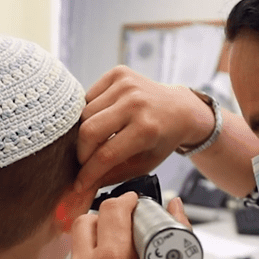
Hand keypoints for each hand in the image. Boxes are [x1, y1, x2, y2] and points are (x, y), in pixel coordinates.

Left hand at [62, 192, 194, 258]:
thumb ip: (177, 230)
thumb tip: (174, 206)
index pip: (111, 209)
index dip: (126, 200)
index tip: (134, 203)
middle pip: (86, 221)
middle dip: (106, 215)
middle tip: (125, 223)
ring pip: (78, 246)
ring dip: (96, 240)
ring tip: (118, 251)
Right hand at [75, 66, 214, 191]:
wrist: (179, 109)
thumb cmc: (161, 139)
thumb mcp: (144, 164)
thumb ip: (113, 175)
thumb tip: (83, 185)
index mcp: (146, 130)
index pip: (105, 155)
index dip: (88, 173)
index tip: (79, 184)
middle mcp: (136, 104)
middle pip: (89, 132)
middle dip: (81, 152)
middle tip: (83, 162)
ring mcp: (126, 85)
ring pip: (85, 113)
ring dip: (85, 132)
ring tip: (96, 140)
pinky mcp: (119, 73)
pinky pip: (89, 96)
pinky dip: (90, 112)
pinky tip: (103, 119)